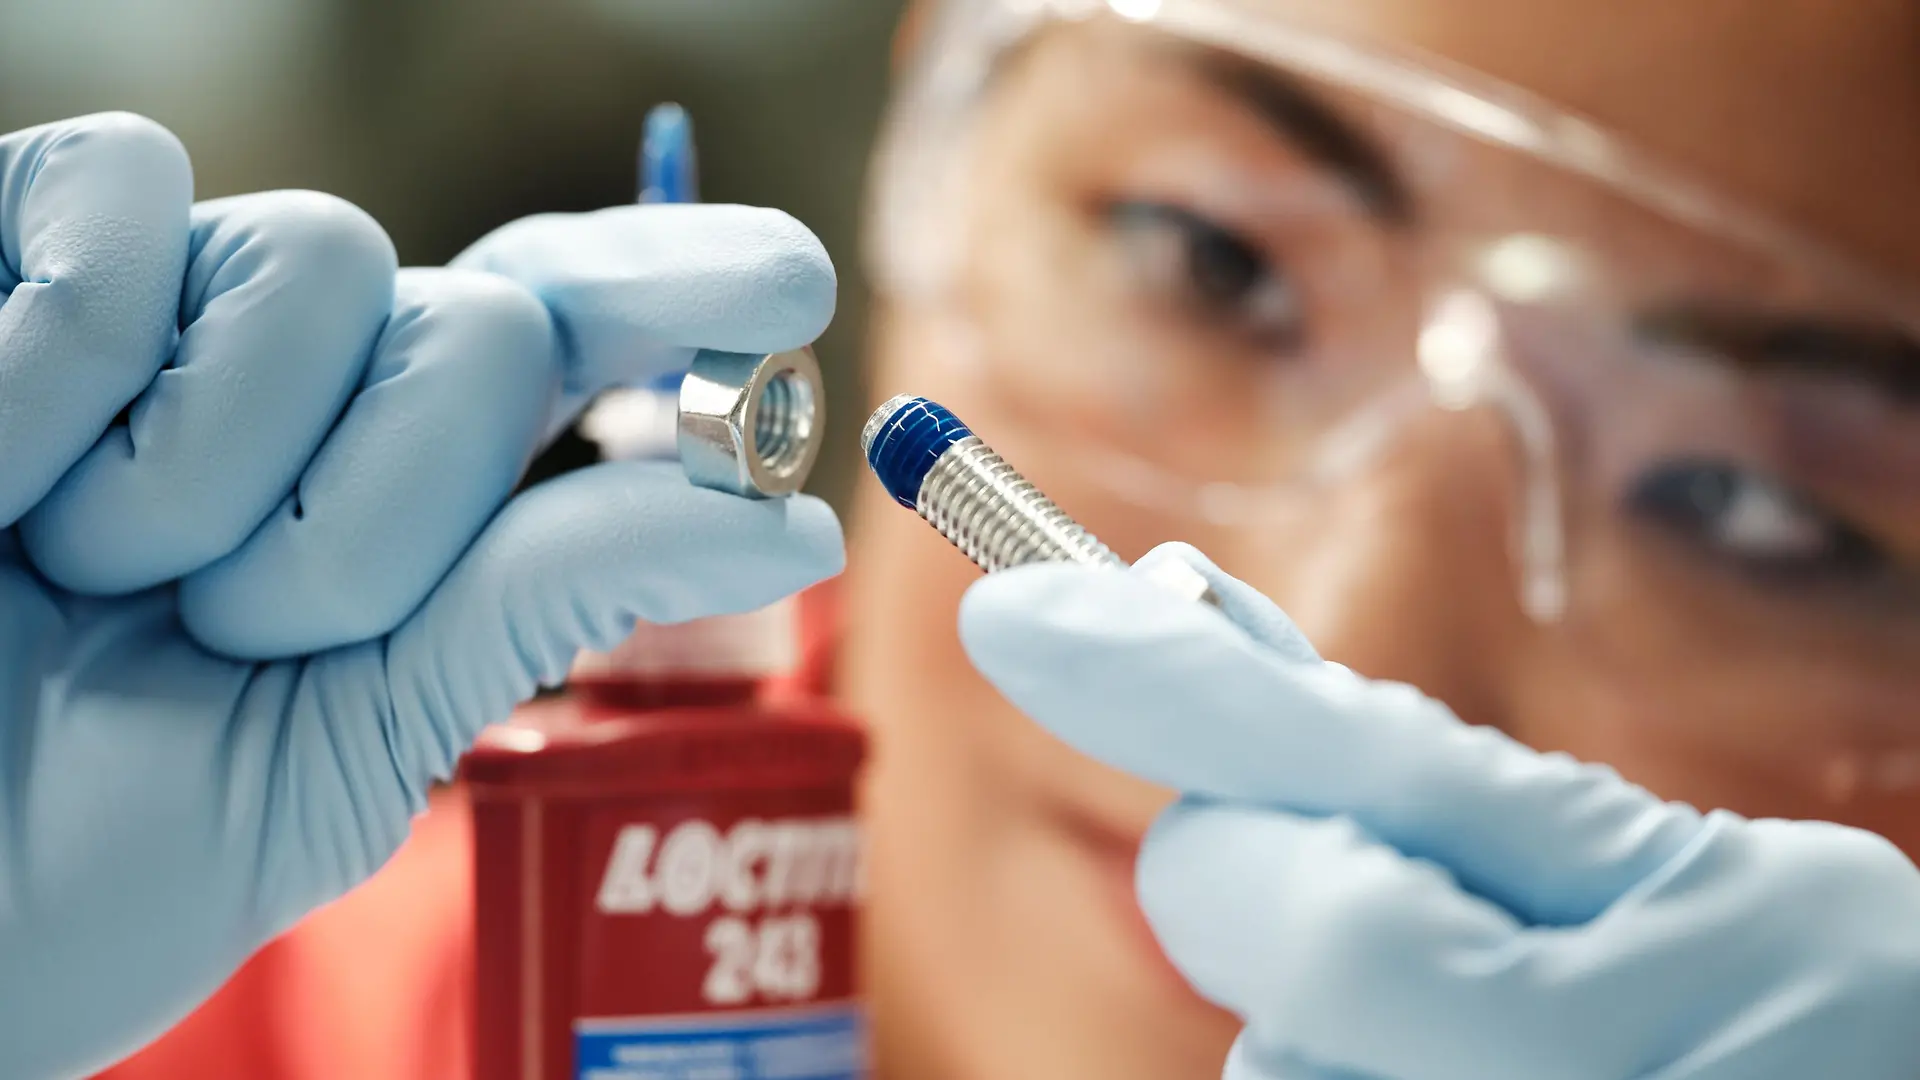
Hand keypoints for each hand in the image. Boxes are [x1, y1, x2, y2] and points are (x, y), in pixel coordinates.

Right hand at [0, 113, 842, 1079]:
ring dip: (210, 472)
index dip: (685, 287)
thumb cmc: (88, 848)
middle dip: (379, 519)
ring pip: (333, 258)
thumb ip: (547, 601)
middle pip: (486, 323)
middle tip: (226, 629)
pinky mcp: (8, 243)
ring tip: (80, 570)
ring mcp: (163, 304)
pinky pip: (128, 198)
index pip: (570, 337)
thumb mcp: (355, 741)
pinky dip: (65, 350)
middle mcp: (301, 380)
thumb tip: (796, 522)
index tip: (795, 289)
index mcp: (396, 490)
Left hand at [961, 544, 1919, 1079]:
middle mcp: (1641, 1043)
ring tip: (1444, 1030)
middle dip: (1236, 870)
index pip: (1381, 762)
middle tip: (1270, 860)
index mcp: (1711, 900)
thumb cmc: (1766, 1011)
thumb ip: (1438, 780)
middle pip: (1300, 924)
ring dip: (1303, 1020)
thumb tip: (1195, 633)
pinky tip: (1437, 1076)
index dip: (1176, 678)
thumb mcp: (1652, 875)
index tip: (1014, 606)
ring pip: (1278, 1060)